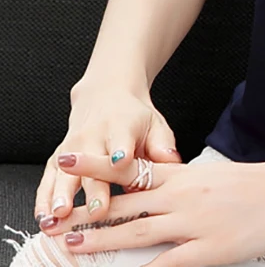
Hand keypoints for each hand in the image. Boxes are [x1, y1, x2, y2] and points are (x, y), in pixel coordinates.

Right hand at [36, 84, 181, 229]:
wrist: (106, 95)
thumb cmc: (135, 117)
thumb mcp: (155, 124)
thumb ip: (162, 145)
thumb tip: (172, 161)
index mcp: (121, 126)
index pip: (121, 139)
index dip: (121, 151)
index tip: (121, 161)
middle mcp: (94, 136)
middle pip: (92, 164)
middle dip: (94, 188)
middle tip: (96, 210)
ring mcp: (73, 147)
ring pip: (65, 173)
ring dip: (61, 195)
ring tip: (60, 216)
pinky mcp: (59, 157)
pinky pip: (48, 179)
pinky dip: (44, 198)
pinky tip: (44, 217)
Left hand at [46, 150, 264, 266]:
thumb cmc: (256, 185)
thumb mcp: (214, 177)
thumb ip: (182, 186)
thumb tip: (156, 195)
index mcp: (185, 175)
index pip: (132, 169)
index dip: (97, 166)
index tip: (68, 161)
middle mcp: (184, 195)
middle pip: (125, 203)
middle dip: (87, 211)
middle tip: (55, 217)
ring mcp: (195, 223)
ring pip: (137, 233)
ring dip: (101, 242)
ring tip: (72, 246)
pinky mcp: (211, 249)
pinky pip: (168, 264)